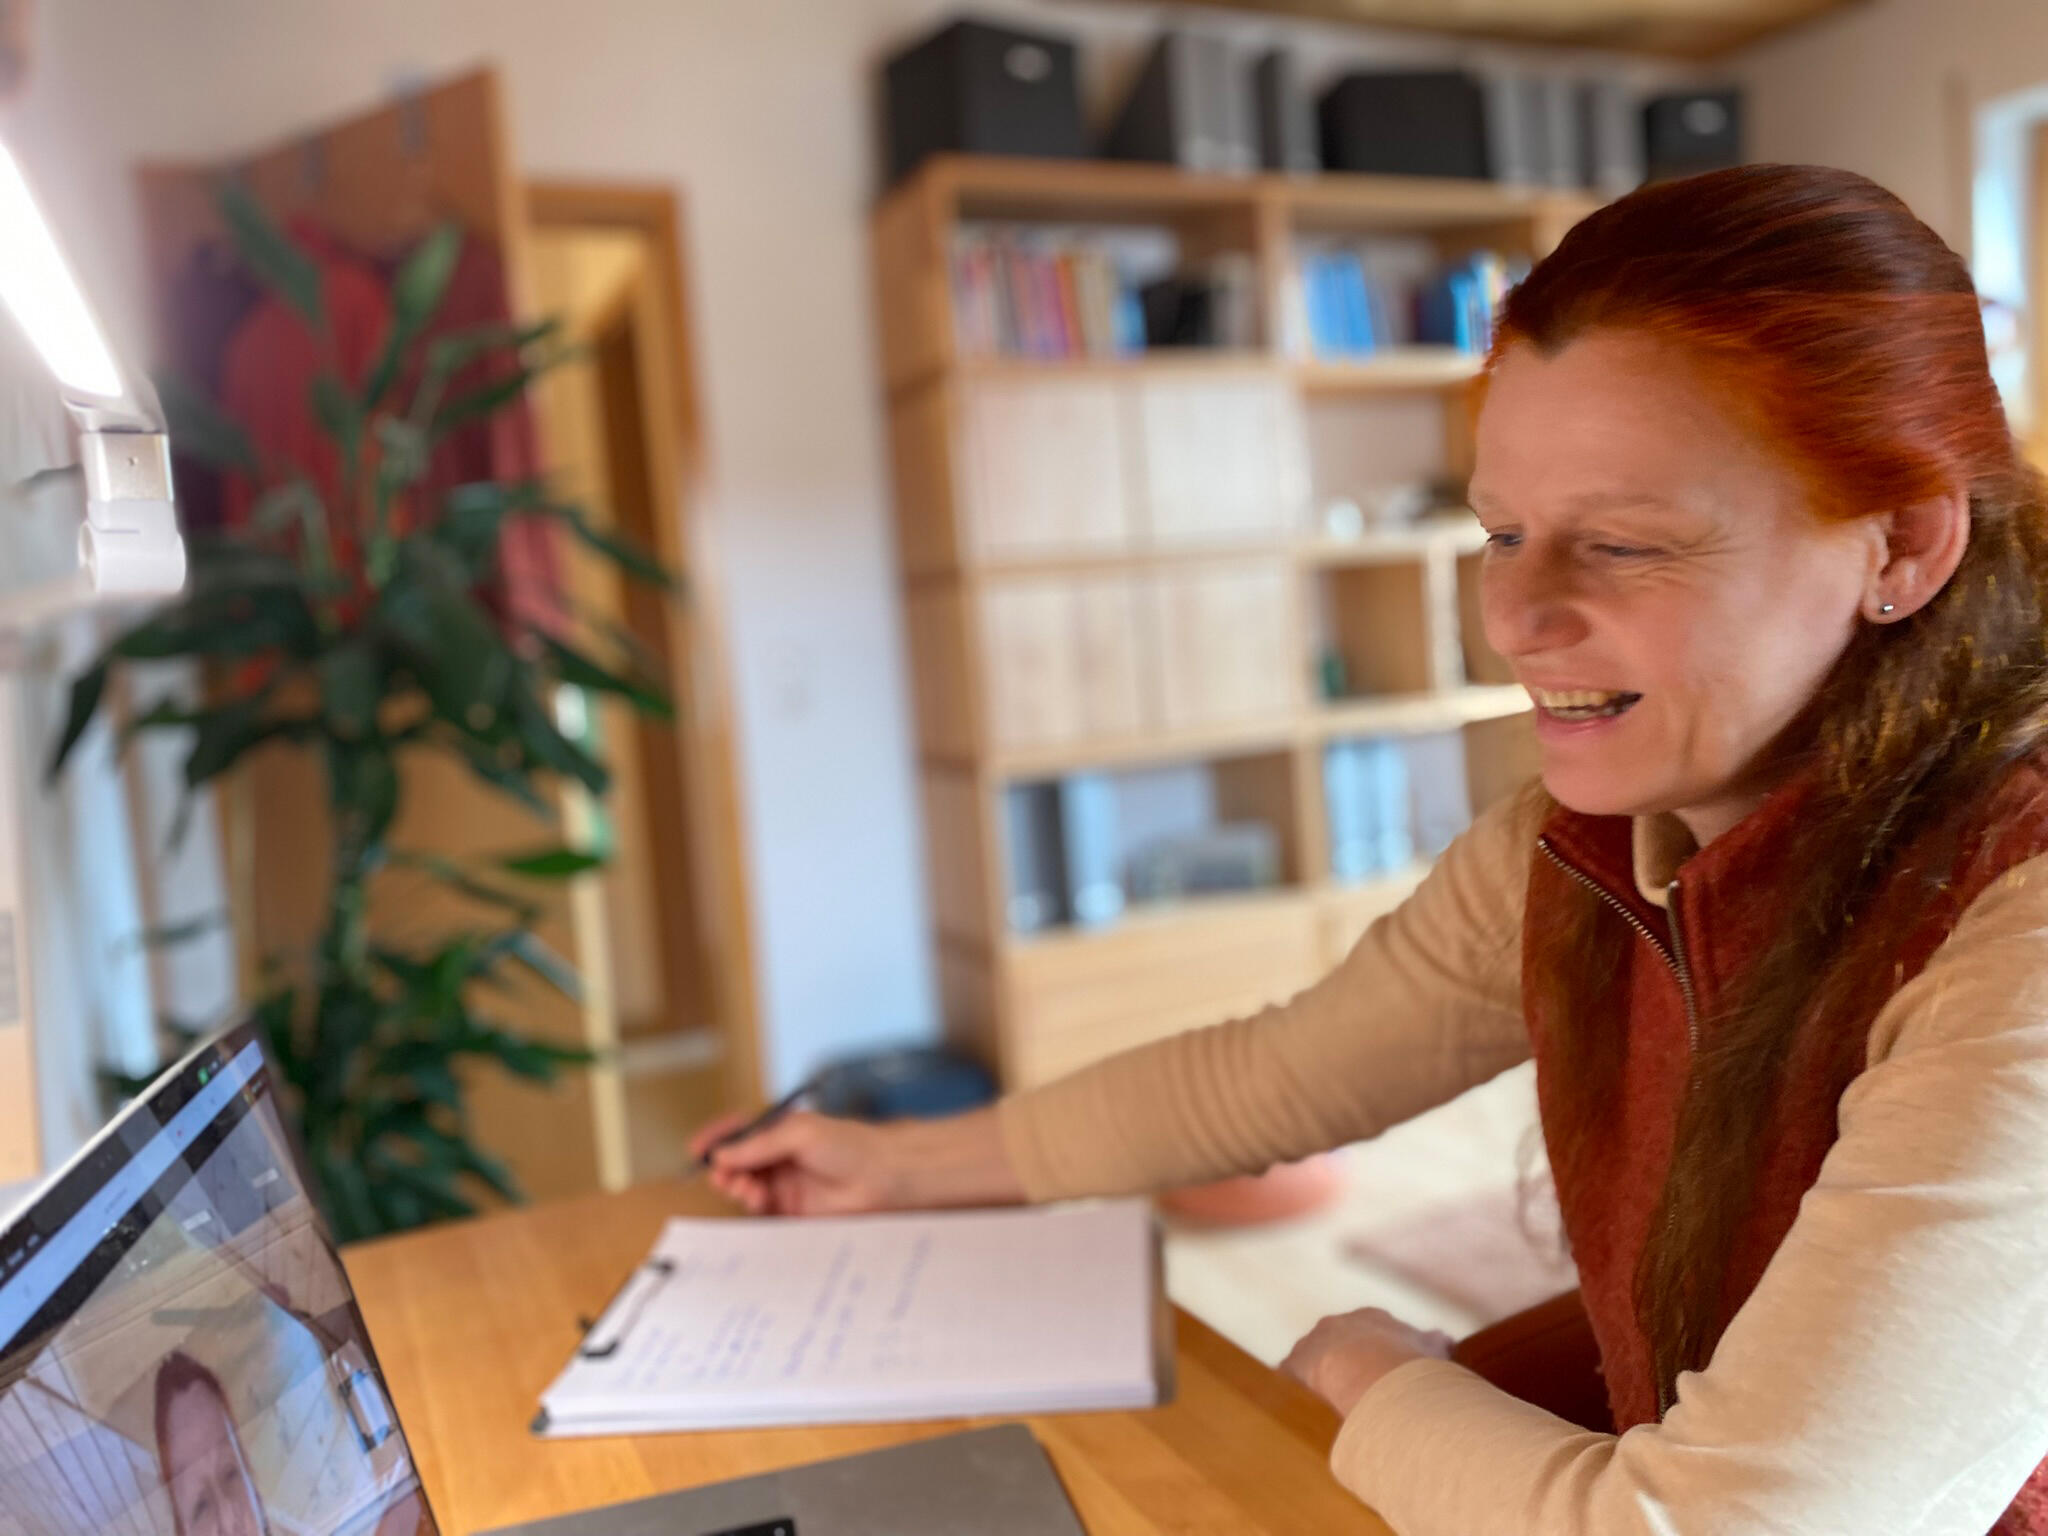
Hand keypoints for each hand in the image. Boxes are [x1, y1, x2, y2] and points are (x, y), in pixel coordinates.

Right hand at [689, 1110, 903, 1215]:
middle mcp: (780, 1158)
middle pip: (738, 1163)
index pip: (740, 1133)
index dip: (717, 1139)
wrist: (884, 1177)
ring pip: (746, 1188)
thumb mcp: (800, 1133)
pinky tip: (758, 1202)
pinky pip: (762, 1213)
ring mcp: (786, 1185)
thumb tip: (721, 1155)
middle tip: (724, 1176)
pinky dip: (753, 1208)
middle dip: (725, 1168)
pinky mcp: (793, 1212)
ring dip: (738, 1187)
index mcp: (781, 1132)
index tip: (697, 1148)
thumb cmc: (849, 1145)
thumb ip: (759, 1145)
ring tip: (748, 1189)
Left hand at [1280, 1307, 1454, 1417]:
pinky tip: (1310, 1411)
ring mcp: (1312, 1342)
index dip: (1378, 1352)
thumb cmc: (1407, 1360)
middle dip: (1347, 1362)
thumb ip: (1435, 1343)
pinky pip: (1292, 1379)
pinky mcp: (1293, 1365)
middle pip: (1340, 1343)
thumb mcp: (1430, 1350)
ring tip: (1335, 1404)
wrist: (1368, 1367)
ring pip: (1314, 1359)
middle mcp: (1338, 1324)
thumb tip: (1444, 1338)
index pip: (1373, 1332)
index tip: (1383, 1370)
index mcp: (1370, 1319)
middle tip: (1358, 1389)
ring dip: (1322, 1378)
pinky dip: (1300, 1393)